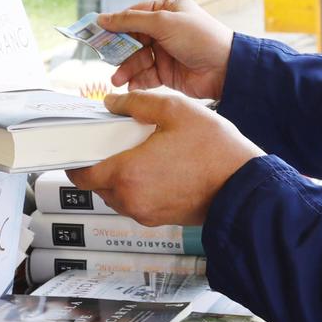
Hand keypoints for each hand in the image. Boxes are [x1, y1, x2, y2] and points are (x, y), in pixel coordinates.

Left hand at [67, 92, 261, 225]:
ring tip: (136, 153)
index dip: (75, 161)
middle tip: (111, 144)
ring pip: (116, 196)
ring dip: (118, 177)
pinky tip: (155, 167)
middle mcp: (132, 199)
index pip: (82, 174)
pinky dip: (136, 187)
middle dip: (99, 165)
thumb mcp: (175, 109)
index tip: (78, 148)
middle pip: (97, 185)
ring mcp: (146, 213)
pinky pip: (136, 203)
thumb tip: (112, 102)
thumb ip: (137, 103)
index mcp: (127, 173)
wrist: (245, 185)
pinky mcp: (161, 219)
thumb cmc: (215, 150)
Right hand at [95, 0, 233, 99]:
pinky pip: (146, 75)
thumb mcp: (163, 22)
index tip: (95, 34)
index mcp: (167, 9)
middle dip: (119, 51)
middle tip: (104, 60)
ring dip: (126, 69)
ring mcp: (166, 51)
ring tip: (118, 80)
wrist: (225, 69)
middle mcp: (165, 29)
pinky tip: (131, 86)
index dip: (115, 25)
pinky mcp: (167, 72)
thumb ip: (131, 21)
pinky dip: (137, 80)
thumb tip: (103, 18)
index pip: (133, 15)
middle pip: (132, 39)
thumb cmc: (200, 38)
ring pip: (137, 59)